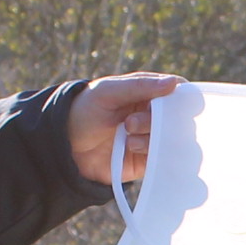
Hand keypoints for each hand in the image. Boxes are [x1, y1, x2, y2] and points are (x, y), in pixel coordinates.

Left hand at [70, 73, 180, 187]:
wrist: (65, 146)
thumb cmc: (85, 110)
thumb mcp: (108, 91)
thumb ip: (139, 86)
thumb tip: (175, 82)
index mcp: (148, 94)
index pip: (178, 93)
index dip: (180, 97)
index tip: (171, 103)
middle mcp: (154, 117)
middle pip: (177, 118)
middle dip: (156, 120)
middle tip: (130, 123)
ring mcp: (151, 139)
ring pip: (172, 140)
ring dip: (150, 138)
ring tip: (127, 138)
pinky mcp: (146, 161)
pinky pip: (162, 160)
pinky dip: (151, 154)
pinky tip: (131, 147)